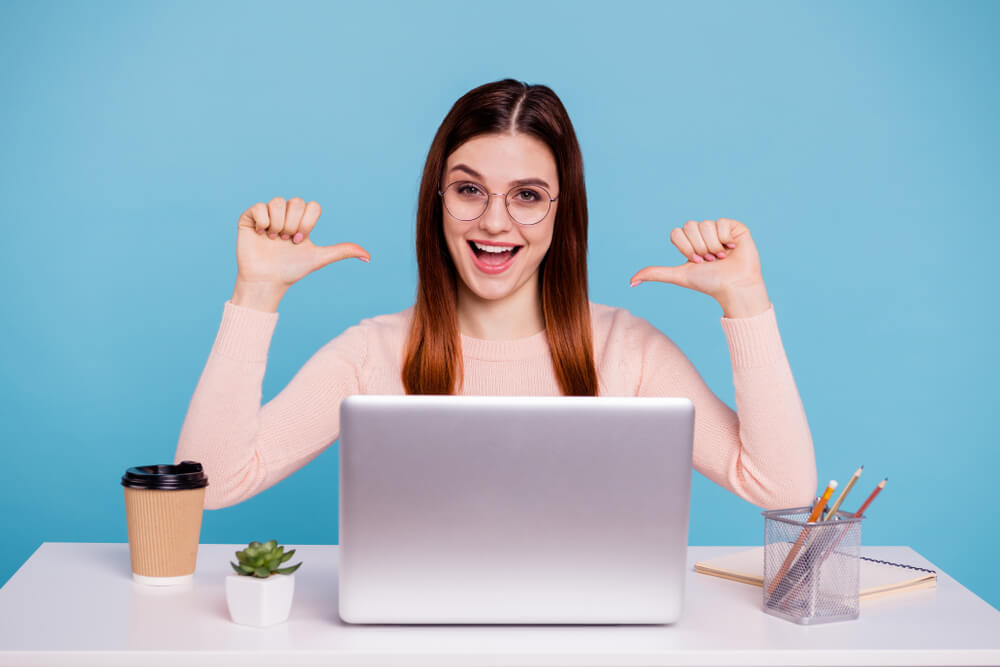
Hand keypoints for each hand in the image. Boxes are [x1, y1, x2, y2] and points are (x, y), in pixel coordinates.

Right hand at [235, 197, 369, 288]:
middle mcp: (285, 215)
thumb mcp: (319, 259)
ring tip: (273, 239)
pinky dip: (263, 222)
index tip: (301, 240)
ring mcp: (267, 215)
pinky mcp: (249, 218)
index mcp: (301, 221)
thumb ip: (342, 251)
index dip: (307, 222)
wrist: (267, 281)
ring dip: (278, 224)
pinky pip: (259, 207)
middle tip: (287, 241)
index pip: (312, 206)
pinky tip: (261, 235)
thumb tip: (369, 256)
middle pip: (296, 202)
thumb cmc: (292, 270)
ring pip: (278, 202)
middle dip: (294, 224)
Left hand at [629, 218, 769, 315]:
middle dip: (698, 247)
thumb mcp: (679, 276)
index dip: (685, 248)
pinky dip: (725, 239)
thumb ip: (656, 273)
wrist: (734, 286)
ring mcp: (719, 229)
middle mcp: (704, 234)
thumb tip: (630, 282)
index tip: (696, 262)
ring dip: (712, 246)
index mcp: (690, 242)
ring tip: (721, 257)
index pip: (677, 232)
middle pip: (689, 226)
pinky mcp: (735, 227)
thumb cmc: (709, 283)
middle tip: (709, 260)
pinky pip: (721, 223)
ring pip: (705, 225)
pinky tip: (732, 249)